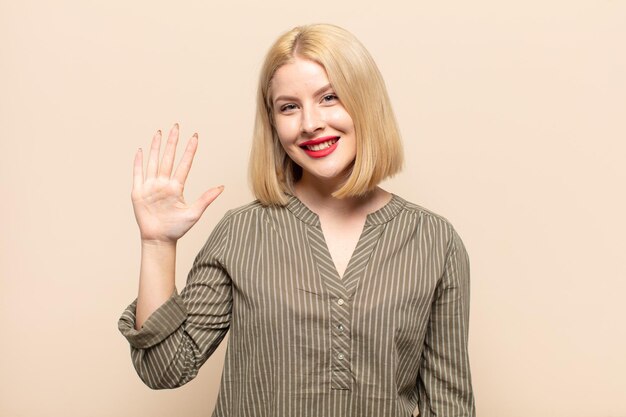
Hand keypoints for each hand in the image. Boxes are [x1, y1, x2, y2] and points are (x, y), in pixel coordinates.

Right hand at [131, 124, 223, 243]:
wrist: (159, 240)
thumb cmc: (177, 229)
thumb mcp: (194, 213)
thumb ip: (206, 198)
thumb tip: (222, 187)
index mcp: (177, 187)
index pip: (184, 164)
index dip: (189, 150)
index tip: (195, 137)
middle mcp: (164, 184)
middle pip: (168, 158)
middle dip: (172, 142)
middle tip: (176, 126)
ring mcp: (151, 187)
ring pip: (153, 162)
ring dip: (156, 147)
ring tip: (159, 133)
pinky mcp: (139, 193)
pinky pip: (138, 174)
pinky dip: (138, 163)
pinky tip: (141, 150)